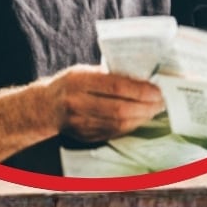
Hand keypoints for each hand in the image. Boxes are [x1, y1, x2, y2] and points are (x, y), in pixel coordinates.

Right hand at [48, 66, 165, 142]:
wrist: (45, 108)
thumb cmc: (69, 84)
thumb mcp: (83, 71)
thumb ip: (108, 75)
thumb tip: (141, 78)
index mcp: (78, 80)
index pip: (115, 86)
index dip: (139, 90)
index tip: (156, 90)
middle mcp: (77, 102)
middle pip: (120, 109)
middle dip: (145, 106)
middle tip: (161, 102)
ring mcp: (80, 123)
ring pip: (119, 124)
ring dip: (141, 118)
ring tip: (154, 110)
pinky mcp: (85, 136)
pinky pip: (114, 132)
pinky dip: (131, 126)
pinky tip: (139, 119)